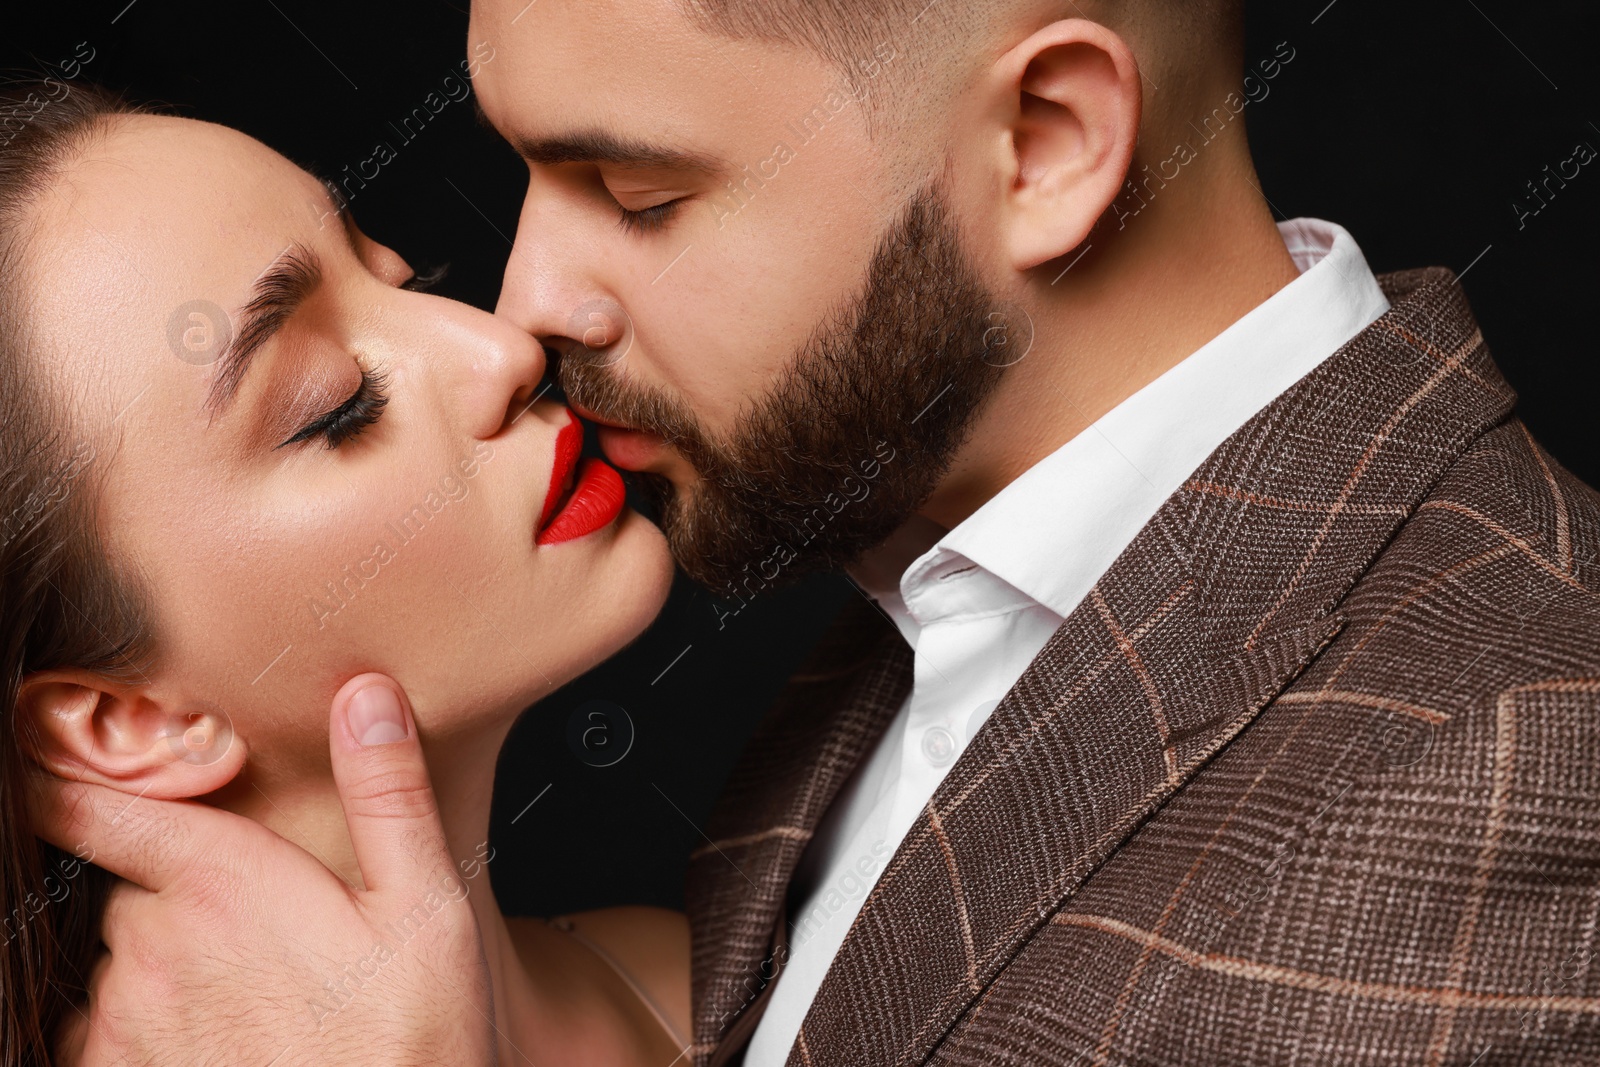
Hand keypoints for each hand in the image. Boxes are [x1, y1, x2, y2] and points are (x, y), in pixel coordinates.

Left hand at [28, 674, 496, 1065]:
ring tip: (254, 993)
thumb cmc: (409, 1041)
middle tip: (260, 920)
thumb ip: (387, 794)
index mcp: (222, 881)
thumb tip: (364, 694)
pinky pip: (100, 1032)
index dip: (59, 777)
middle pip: (128, 886)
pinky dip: (143, 1026)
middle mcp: (154, 945)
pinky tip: (222, 1039)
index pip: (95, 807)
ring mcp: (126, 1023)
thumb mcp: (425, 910)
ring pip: (120, 961)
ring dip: (165, 962)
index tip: (42, 753)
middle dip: (177, 889)